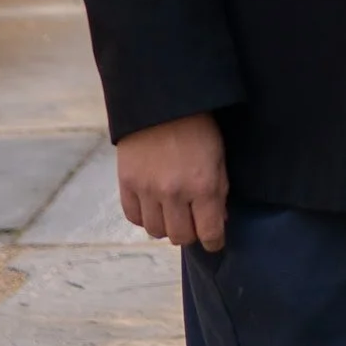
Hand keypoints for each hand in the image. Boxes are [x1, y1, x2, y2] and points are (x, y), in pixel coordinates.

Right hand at [116, 112, 228, 249]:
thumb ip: (219, 191)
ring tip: (172, 213)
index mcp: (203, 185)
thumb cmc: (198, 127)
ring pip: (156, 231)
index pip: (209, 232)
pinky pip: (134, 217)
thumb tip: (218, 221)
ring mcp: (147, 190)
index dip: (214, 242)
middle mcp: (174, 193)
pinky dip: (144, 217)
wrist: (161, 102)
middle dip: (191, 233)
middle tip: (193, 222)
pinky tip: (153, 206)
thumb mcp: (218, 157)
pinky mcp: (126, 184)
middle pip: (181, 236)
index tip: (215, 242)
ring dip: (166, 226)